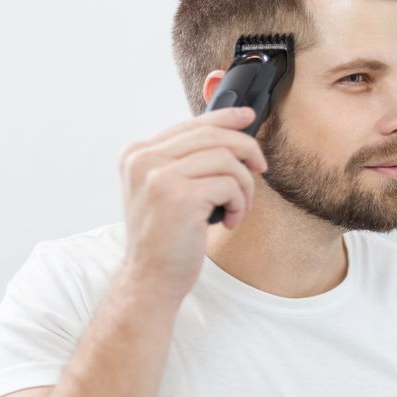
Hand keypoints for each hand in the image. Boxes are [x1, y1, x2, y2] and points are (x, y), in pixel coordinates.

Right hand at [118, 107, 267, 304]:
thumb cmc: (164, 239)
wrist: (150, 280)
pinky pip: (230, 184)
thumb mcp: (165, 191)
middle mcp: (143, 159)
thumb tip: (231, 131)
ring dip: (243, 186)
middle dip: (246, 149)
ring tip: (237, 208)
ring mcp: (159, 176)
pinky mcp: (180, 197)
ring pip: (226, 159)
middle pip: (212, 135)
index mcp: (136, 154)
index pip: (190, 124)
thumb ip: (185, 160)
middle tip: (260, 167)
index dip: (224, 117)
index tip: (247, 117)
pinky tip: (228, 221)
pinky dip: (239, 203)